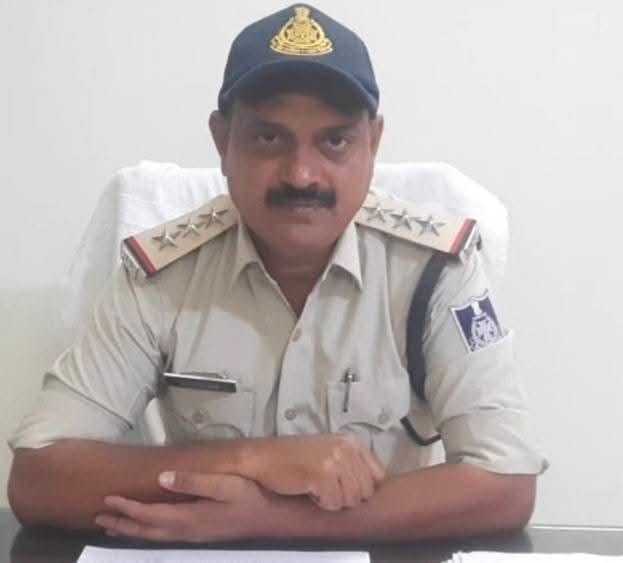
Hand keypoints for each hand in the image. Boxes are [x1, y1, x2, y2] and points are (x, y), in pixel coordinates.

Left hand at [95, 473, 267, 541]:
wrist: (274, 517)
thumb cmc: (251, 496)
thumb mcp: (225, 484)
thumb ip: (193, 482)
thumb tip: (161, 479)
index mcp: (189, 517)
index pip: (149, 515)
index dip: (127, 508)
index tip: (108, 499)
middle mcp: (187, 531)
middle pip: (146, 531)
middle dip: (121, 523)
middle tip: (98, 516)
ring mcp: (194, 535)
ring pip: (154, 537)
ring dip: (131, 531)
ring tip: (112, 526)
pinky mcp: (201, 534)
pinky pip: (165, 537)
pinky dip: (148, 533)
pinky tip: (147, 529)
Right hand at [244, 434, 384, 510]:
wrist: (265, 457)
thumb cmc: (294, 457)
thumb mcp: (329, 451)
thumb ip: (352, 463)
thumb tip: (372, 488)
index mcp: (350, 442)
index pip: (378, 475)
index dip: (362, 487)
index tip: (345, 487)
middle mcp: (345, 449)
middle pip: (365, 491)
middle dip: (347, 496)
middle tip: (326, 487)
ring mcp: (334, 462)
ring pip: (351, 499)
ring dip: (334, 500)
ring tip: (317, 487)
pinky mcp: (321, 476)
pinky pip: (334, 503)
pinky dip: (322, 503)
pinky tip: (309, 490)